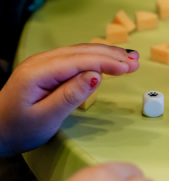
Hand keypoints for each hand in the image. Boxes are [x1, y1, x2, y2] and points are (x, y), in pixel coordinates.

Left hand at [0, 44, 139, 156]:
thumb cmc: (18, 129)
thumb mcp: (45, 118)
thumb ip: (70, 96)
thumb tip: (95, 76)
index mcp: (38, 72)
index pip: (80, 60)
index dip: (107, 62)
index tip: (129, 68)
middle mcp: (41, 61)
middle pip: (82, 51)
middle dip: (112, 55)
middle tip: (137, 62)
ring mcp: (44, 62)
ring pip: (81, 51)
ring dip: (107, 54)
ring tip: (131, 58)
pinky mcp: (48, 67)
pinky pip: (76, 56)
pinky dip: (96, 57)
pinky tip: (110, 59)